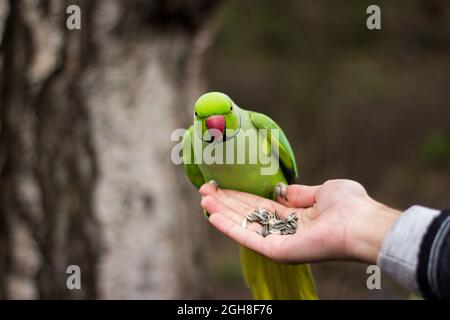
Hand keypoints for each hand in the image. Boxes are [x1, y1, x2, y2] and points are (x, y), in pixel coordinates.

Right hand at [200, 179, 399, 263]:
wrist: (361, 222)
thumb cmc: (349, 205)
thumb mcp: (322, 190)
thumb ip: (298, 193)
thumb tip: (280, 190)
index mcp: (293, 216)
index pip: (258, 205)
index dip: (239, 195)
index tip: (221, 185)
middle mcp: (283, 229)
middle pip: (246, 214)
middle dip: (225, 202)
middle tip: (204, 190)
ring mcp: (278, 241)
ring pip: (243, 225)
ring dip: (221, 212)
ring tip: (203, 199)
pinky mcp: (277, 250)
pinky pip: (248, 239)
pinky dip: (228, 228)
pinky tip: (211, 216)